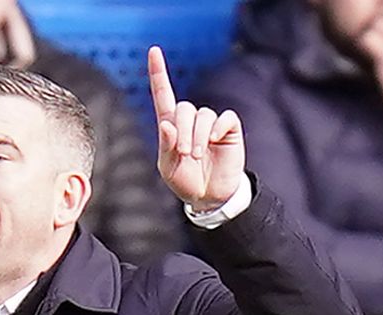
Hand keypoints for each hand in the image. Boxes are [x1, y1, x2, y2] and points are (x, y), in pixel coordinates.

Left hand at [148, 46, 244, 211]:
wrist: (210, 196)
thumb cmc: (186, 181)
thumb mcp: (169, 168)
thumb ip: (166, 146)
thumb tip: (167, 124)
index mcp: (171, 126)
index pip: (163, 94)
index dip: (158, 73)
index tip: (154, 51)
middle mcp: (190, 120)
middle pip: (183, 108)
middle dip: (182, 131)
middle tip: (185, 154)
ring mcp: (210, 123)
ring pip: (202, 115)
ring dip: (198, 136)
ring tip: (198, 156)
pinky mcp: (228, 128)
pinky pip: (224, 117)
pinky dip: (218, 129)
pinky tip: (216, 141)